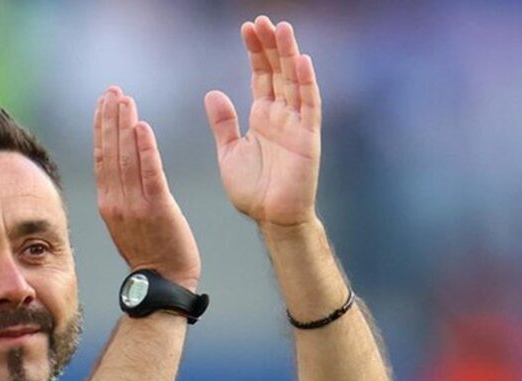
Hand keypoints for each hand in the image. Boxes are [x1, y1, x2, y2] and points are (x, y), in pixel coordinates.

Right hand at [94, 87, 200, 289]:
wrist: (163, 281)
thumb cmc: (151, 251)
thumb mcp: (126, 221)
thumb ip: (122, 195)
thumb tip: (121, 170)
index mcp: (108, 203)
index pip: (102, 157)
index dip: (101, 128)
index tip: (103, 103)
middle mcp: (116, 201)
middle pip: (110, 152)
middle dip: (110, 118)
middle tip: (113, 91)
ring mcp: (135, 206)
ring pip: (126, 158)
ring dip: (124, 126)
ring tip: (125, 100)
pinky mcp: (157, 209)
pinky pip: (149, 174)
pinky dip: (145, 149)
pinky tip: (142, 127)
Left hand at [205, 17, 321, 227]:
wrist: (271, 219)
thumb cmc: (253, 191)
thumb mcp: (230, 151)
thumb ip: (224, 123)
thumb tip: (212, 93)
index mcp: (263, 116)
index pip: (260, 75)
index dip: (255, 52)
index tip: (247, 28)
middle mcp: (282, 115)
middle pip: (277, 72)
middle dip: (270, 46)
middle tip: (262, 20)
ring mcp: (296, 125)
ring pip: (294, 81)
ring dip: (289, 55)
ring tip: (281, 28)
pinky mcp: (308, 138)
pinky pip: (309, 106)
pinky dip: (306, 83)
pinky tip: (301, 61)